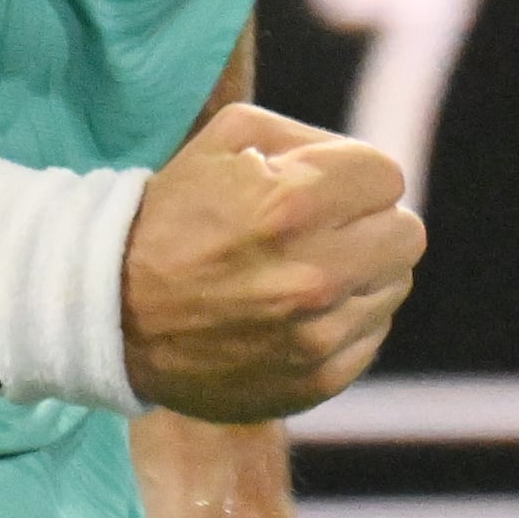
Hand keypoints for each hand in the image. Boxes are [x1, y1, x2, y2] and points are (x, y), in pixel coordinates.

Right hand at [122, 104, 420, 422]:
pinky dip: (345, 320)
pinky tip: (297, 313)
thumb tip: (365, 168)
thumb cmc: (173, 214)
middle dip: (368, 223)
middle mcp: (313, 273)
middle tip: (323, 230)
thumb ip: (308, 138)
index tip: (320, 189)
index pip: (386, 177)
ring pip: (394, 285)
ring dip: (359, 273)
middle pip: (405, 234)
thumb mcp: (227, 139)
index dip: (352, 177)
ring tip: (303, 272)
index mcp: (293, 203)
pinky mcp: (316, 379)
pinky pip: (371, 334)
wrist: (113, 313)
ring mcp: (317, 334)